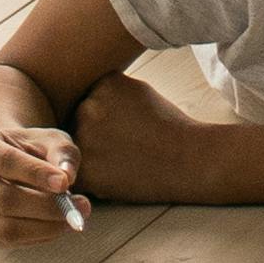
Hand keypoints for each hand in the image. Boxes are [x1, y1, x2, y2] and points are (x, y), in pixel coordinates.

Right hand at [0, 117, 85, 248]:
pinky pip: (9, 241)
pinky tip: (58, 225)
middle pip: (3, 199)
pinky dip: (38, 236)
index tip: (65, 183)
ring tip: (74, 218)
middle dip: (45, 206)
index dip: (35, 174)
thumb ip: (60, 152)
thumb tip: (67, 176)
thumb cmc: (27, 147)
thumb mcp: (46, 138)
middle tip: (81, 206)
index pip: (5, 161)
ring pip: (5, 227)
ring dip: (45, 227)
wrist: (1, 160)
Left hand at [69, 67, 221, 199]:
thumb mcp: (138, 91)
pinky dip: (92, 178)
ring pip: (75, 149)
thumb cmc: (168, 126)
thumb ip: (109, 92)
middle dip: (93, 136)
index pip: (87, 100)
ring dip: (90, 157)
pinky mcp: (85, 169)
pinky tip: (117, 175)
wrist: (188, 159)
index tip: (122, 126)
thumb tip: (87, 95)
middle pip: (77, 123)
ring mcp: (84, 137)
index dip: (103, 117)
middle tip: (123, 147)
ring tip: (121, 161)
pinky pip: (77, 174)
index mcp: (102, 84)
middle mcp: (87, 106)